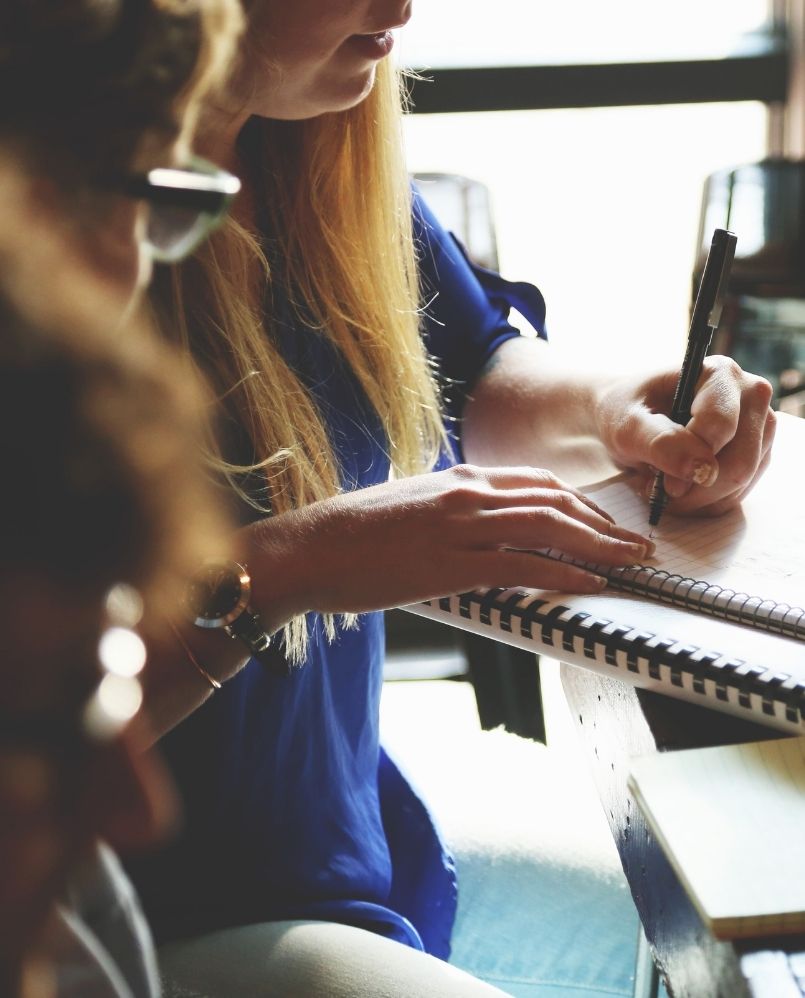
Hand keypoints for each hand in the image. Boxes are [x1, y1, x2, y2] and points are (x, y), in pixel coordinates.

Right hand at [244, 464, 655, 622]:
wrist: (310, 547)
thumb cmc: (353, 534)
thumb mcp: (411, 507)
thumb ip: (451, 511)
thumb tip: (480, 530)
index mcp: (459, 478)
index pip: (537, 482)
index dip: (580, 503)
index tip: (604, 522)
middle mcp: (468, 492)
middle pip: (555, 500)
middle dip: (604, 523)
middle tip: (636, 544)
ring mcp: (461, 524)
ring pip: (548, 527)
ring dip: (599, 546)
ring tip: (630, 563)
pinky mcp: (452, 562)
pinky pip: (522, 565)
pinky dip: (564, 573)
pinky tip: (589, 584)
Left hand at [596, 355, 775, 515]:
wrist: (627, 419)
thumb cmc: (625, 413)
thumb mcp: (627, 426)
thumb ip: (660, 442)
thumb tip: (700, 469)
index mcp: (720, 374)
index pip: (721, 427)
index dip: (689, 460)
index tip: (659, 479)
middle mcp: (749, 395)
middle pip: (740, 462)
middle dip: (696, 488)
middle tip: (659, 491)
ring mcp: (758, 426)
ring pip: (741, 483)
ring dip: (698, 499)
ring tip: (664, 486)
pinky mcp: (756, 454)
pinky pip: (738, 494)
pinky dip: (705, 503)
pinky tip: (680, 491)